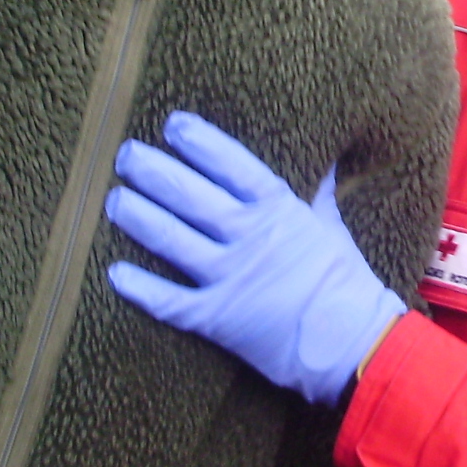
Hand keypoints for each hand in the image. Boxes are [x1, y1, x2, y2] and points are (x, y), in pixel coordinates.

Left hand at [106, 112, 405, 403]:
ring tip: (114, 201)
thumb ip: (318, 190)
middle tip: (126, 155)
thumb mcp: (331, 224)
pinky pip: (168, 301)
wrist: (352, 341)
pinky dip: (139, 287)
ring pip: (170, 239)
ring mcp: (229, 277)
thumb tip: (327, 158)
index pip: (230, 164)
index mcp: (277, 208)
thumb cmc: (344, 279)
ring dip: (137, 217)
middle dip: (152, 171)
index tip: (171, 124)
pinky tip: (115, 273)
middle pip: (189, 195)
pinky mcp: (216, 318)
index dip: (199, 141)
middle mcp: (248, 237)